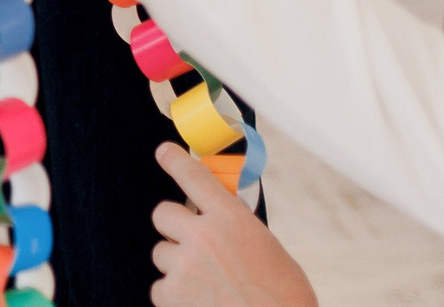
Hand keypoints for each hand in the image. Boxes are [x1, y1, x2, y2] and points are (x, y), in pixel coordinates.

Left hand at [150, 142, 318, 306]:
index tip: (164, 152)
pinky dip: (173, 296)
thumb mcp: (269, 250)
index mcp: (232, 220)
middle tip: (190, 242)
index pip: (194, 177)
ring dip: (177, 265)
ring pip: (161, 253)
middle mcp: (203, 237)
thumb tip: (215, 222)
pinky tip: (198, 302)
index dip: (176, 161)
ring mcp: (184, 266)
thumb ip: (236, 229)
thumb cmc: (283, 298)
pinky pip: (159, 288)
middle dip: (174, 226)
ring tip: (205, 284)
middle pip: (163, 214)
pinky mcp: (172, 295)